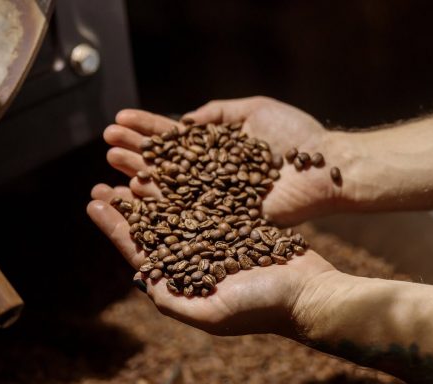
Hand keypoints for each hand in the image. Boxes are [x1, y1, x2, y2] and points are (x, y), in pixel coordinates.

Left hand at [87, 184, 335, 336]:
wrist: (309, 294)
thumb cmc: (263, 308)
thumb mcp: (212, 313)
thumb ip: (173, 299)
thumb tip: (140, 279)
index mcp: (182, 283)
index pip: (139, 253)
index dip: (115, 229)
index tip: (92, 203)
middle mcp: (194, 262)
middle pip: (152, 230)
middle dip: (125, 208)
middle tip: (101, 184)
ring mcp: (215, 243)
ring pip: (175, 212)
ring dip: (152, 192)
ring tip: (129, 168)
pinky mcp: (236, 227)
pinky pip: (206, 202)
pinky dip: (187, 186)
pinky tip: (171, 167)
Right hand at [103, 97, 343, 225]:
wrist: (325, 169)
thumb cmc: (295, 138)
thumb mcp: (253, 111)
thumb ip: (217, 113)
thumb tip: (183, 120)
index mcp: (217, 151)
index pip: (176, 141)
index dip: (148, 131)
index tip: (119, 121)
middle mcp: (211, 178)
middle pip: (167, 167)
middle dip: (136, 155)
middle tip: (108, 146)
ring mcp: (216, 202)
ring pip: (170, 192)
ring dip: (139, 179)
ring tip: (111, 167)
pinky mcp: (225, 223)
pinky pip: (188, 216)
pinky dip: (161, 207)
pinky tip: (136, 195)